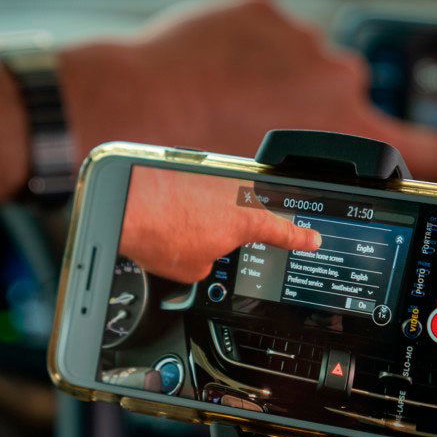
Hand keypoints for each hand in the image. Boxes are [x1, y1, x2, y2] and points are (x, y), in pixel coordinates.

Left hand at [58, 0, 436, 185]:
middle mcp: (339, 82)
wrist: (119, 105)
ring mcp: (303, 40)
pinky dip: (246, 55)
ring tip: (222, 112)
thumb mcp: (254, 213)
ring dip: (275, 89)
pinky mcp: (264, 9)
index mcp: (348, 136)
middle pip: (350, 112)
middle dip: (314, 127)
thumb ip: (304, 211)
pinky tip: (210, 77)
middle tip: (256, 143)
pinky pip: (269, 35)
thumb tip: (305, 234)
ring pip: (306, 71)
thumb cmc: (179, 170)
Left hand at [118, 168, 320, 281]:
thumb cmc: (158, 234)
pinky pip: (194, 191)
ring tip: (173, 230)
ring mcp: (214, 175)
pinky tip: (163, 216)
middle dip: (226, 232)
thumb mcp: (194, 270)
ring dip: (198, 217)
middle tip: (201, 243)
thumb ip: (211, 261)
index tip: (313, 239)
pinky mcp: (190, 166)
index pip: (284, 232)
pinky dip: (182, 205)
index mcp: (247, 219)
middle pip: (244, 214)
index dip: (300, 239)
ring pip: (215, 203)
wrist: (123, 204)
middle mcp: (236, 192)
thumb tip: (204, 251)